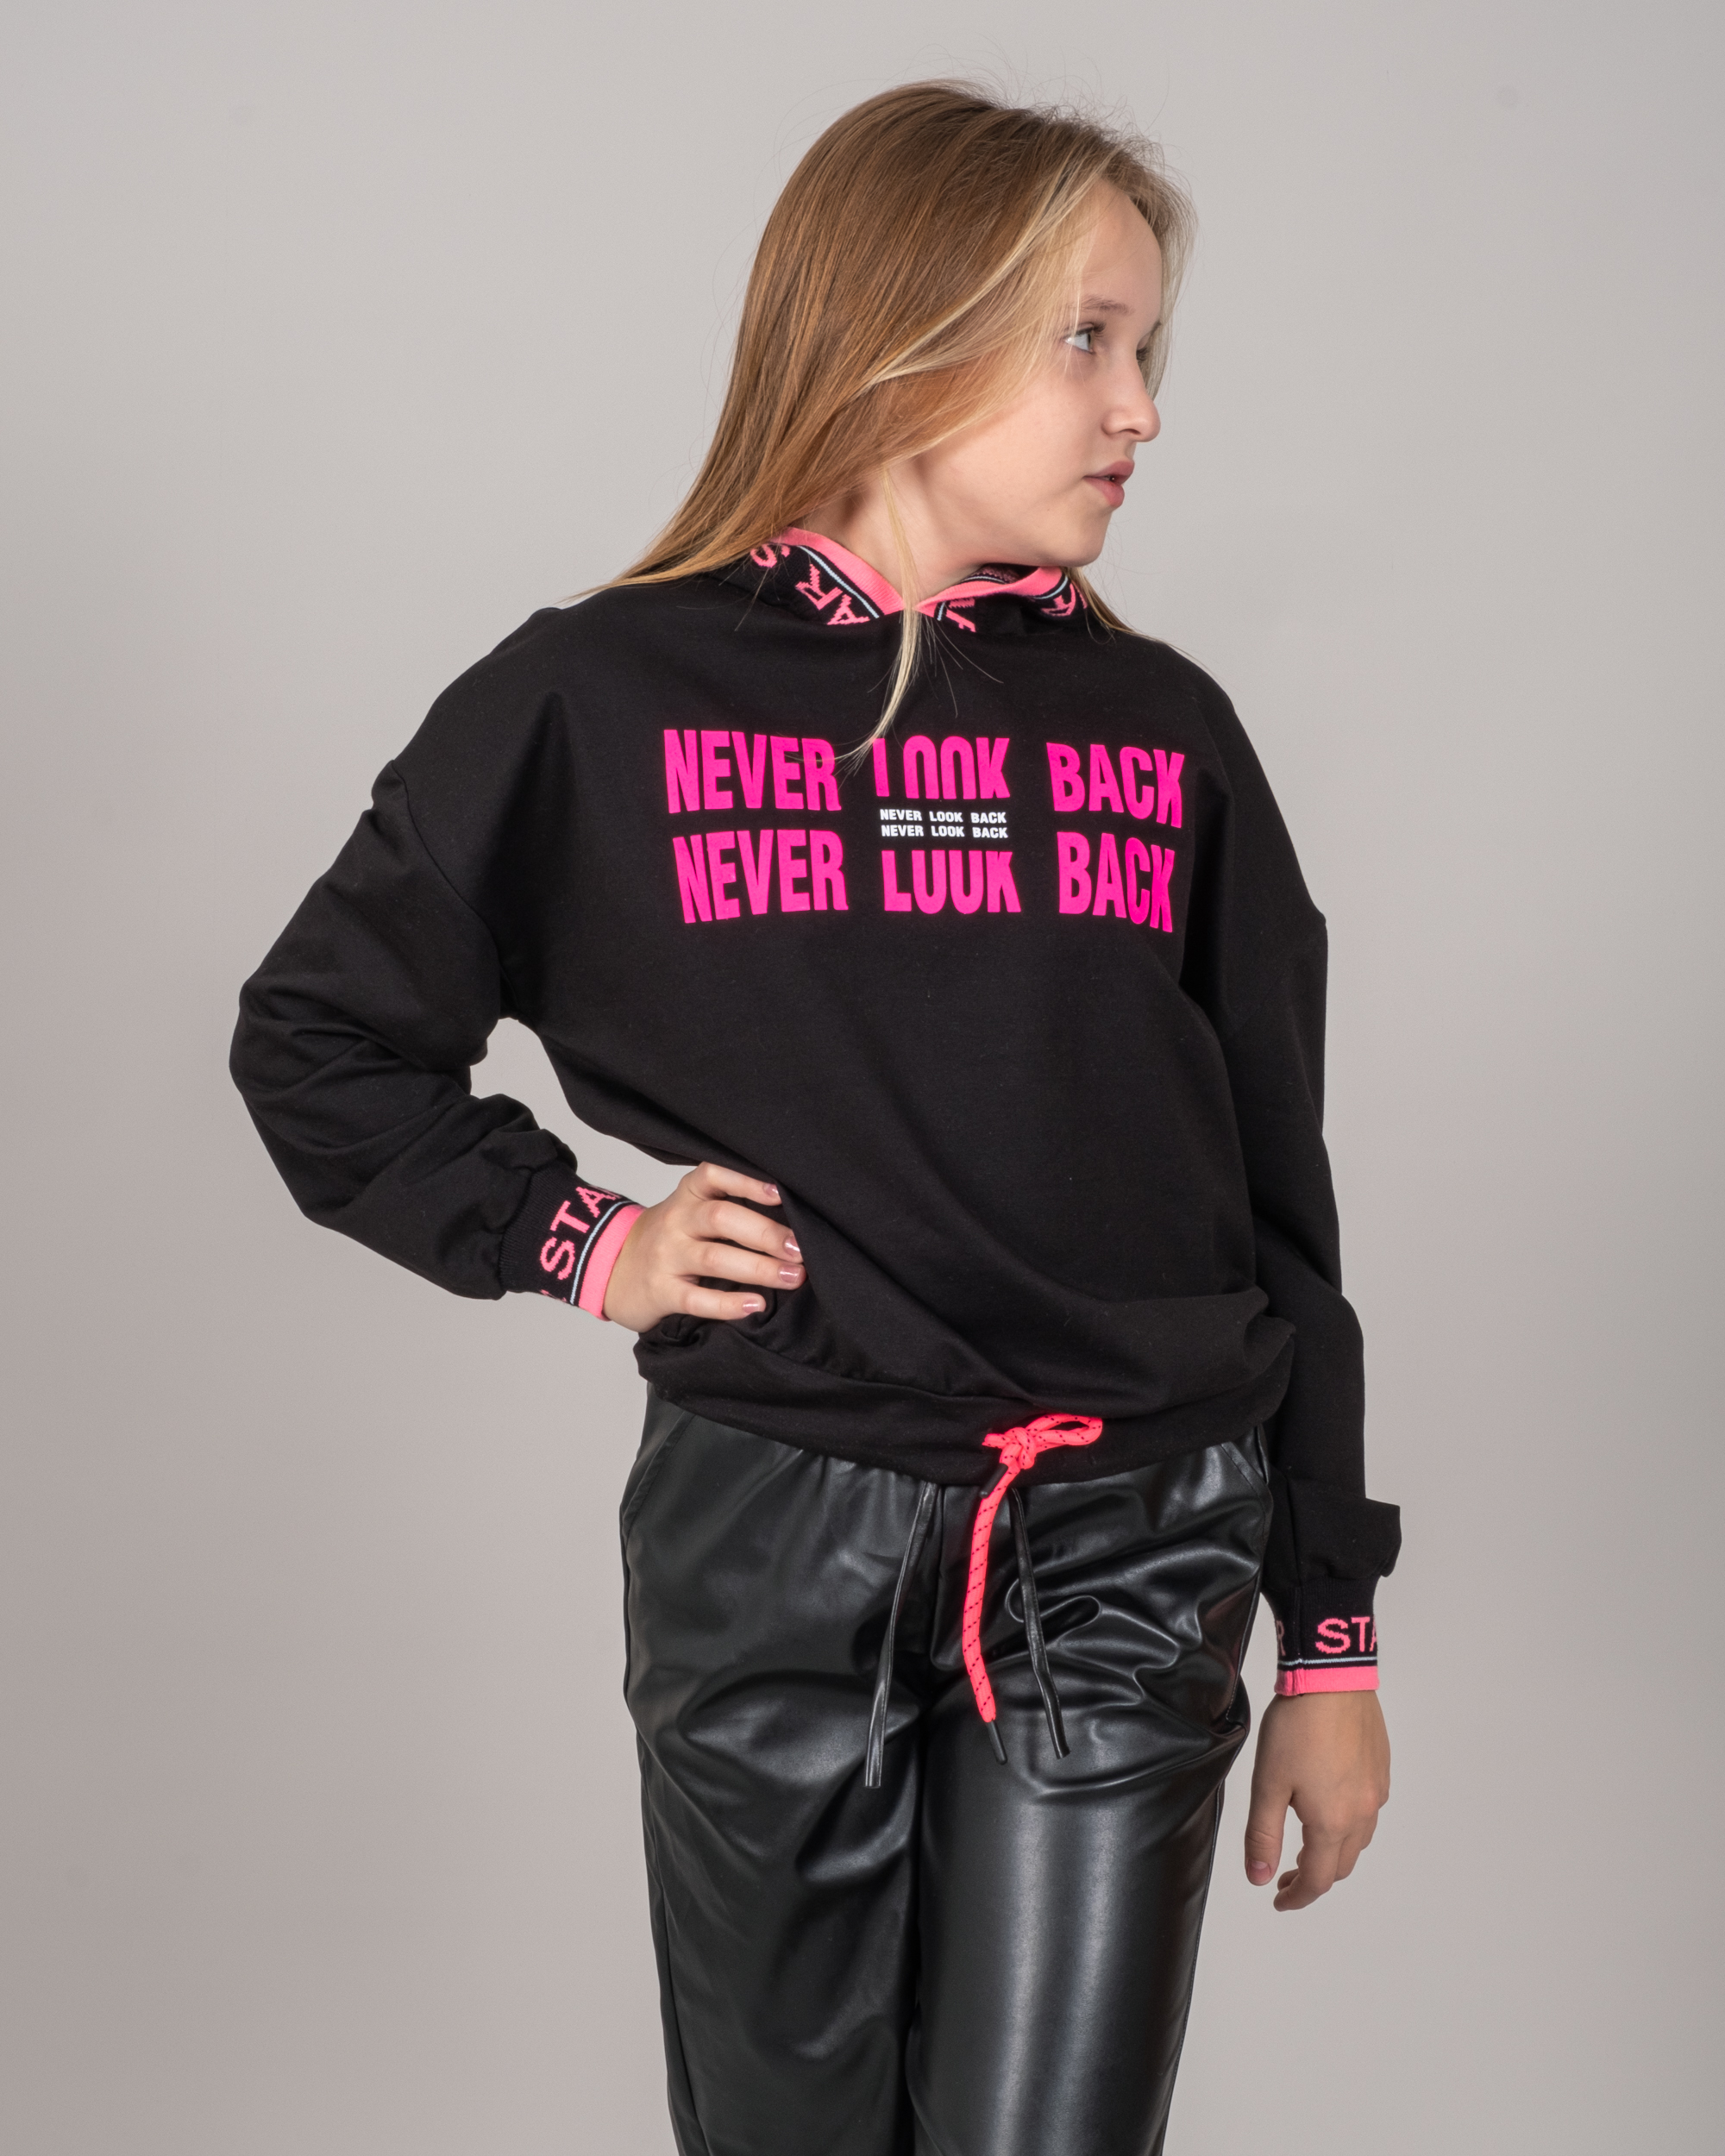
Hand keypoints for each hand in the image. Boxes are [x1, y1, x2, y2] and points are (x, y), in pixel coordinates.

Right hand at [601, 1162, 804, 1331]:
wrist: (611, 1268)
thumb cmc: (668, 1238)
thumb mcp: (689, 1210)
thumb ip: (729, 1206)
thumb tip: (792, 1219)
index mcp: (687, 1195)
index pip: (714, 1175)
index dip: (747, 1182)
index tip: (781, 1193)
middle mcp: (676, 1221)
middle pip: (721, 1218)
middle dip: (766, 1233)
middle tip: (800, 1250)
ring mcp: (666, 1257)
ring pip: (714, 1258)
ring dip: (759, 1268)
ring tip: (792, 1277)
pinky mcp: (661, 1292)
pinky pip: (697, 1299)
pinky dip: (729, 1303)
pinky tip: (755, 1305)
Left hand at [1243, 1689, 1389, 1910]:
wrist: (1331, 1677)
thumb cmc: (1297, 1726)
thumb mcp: (1267, 1784)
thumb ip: (1262, 1835)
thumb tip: (1258, 1876)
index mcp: (1332, 1822)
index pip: (1318, 1880)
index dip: (1297, 1897)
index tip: (1279, 1900)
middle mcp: (1362, 1813)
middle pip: (1342, 1865)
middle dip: (1315, 1877)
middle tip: (1287, 1876)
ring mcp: (1376, 1790)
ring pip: (1359, 1840)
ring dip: (1334, 1852)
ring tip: (1307, 1845)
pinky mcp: (1381, 1768)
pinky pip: (1369, 1812)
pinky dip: (1349, 1824)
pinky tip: (1330, 1806)